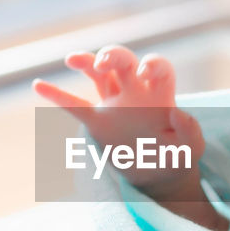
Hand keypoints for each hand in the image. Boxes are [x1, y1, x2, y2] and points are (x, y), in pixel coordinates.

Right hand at [34, 45, 204, 192]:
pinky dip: (56, 96)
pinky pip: (74, 106)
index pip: (158, 66)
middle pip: (123, 61)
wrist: (160, 175)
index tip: (145, 72)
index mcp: (160, 94)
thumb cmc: (179, 157)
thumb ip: (190, 131)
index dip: (151, 63)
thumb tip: (179, 114)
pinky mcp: (98, 122)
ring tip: (72, 59)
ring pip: (98, 74)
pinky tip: (38, 85)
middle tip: (103, 61)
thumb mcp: (191, 148)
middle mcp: (136, 92)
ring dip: (86, 62)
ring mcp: (114, 104)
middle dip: (113, 54)